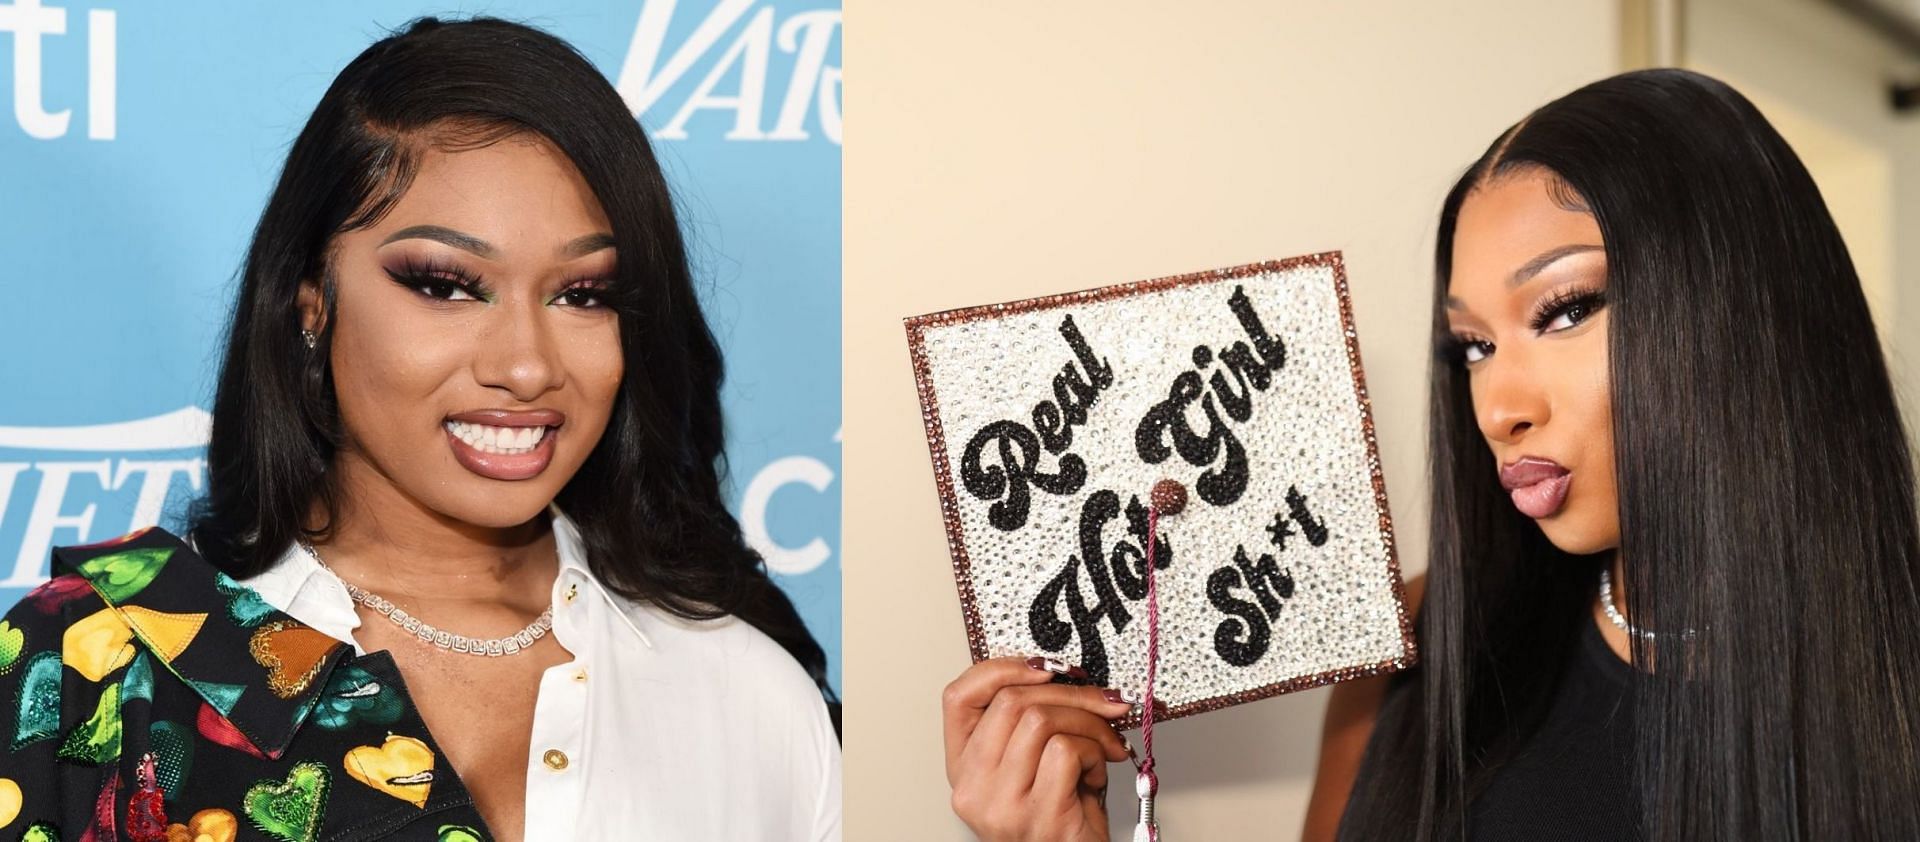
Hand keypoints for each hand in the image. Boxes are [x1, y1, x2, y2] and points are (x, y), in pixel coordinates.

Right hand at [942, 656, 1135, 840]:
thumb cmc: (1062, 823)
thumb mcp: (1033, 766)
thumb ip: (1029, 724)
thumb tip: (1061, 674)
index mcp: (964, 769)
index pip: (958, 698)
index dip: (1002, 668)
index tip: (1046, 668)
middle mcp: (972, 788)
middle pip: (1010, 701)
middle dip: (1069, 693)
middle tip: (1103, 704)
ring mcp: (1001, 805)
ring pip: (1040, 720)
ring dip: (1088, 725)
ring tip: (1102, 748)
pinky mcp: (1037, 817)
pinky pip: (1066, 750)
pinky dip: (1095, 752)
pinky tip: (1097, 773)